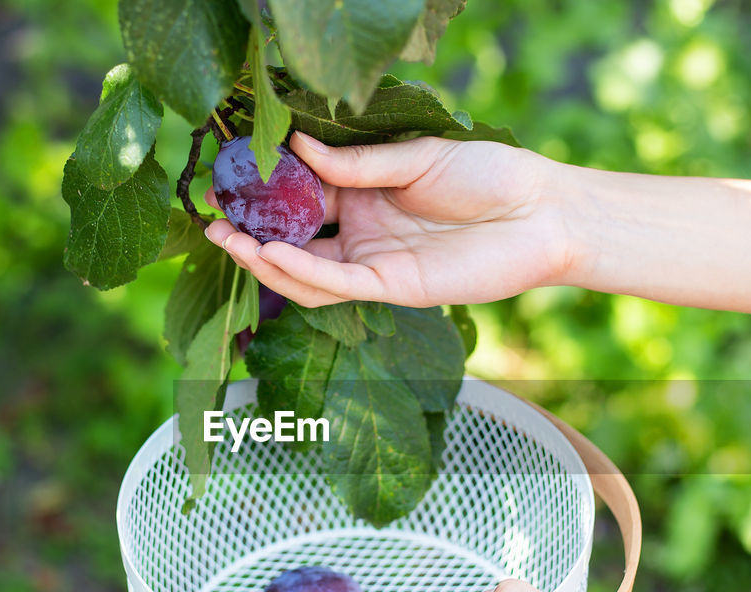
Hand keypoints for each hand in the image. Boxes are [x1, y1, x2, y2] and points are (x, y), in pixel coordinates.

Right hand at [204, 132, 574, 307]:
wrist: (542, 211)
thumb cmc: (488, 176)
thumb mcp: (415, 157)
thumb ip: (355, 163)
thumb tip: (295, 146)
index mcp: (366, 195)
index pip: (303, 196)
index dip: (265, 191)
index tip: (227, 176)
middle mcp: (363, 232)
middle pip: (295, 239)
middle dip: (249, 231)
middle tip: (209, 217)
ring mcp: (375, 262)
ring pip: (308, 270)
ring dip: (264, 258)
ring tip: (226, 238)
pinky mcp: (394, 287)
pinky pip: (338, 284)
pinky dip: (302, 272)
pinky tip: (271, 253)